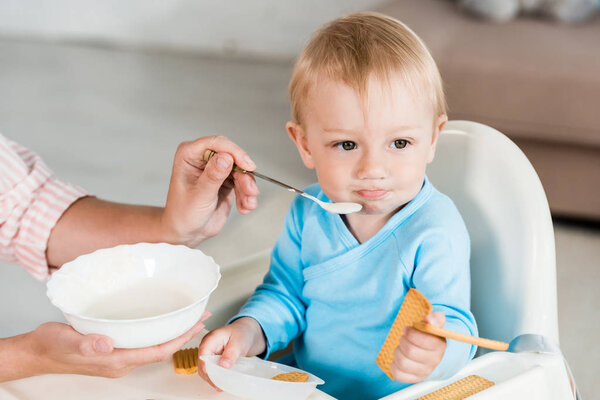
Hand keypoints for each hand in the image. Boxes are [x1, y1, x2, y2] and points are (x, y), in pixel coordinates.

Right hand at [17, 311, 209, 379]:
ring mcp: (117, 358)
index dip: (180, 338)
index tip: (197, 324)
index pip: (157, 351)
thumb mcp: (67, 340)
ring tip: (186, 318)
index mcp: (116, 360)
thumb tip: (106, 343)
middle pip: (160, 350)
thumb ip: (87, 343)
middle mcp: (121, 362)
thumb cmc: (50, 345)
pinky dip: (155, 334)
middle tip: (200, 317)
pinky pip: (141, 344)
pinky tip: (158, 322)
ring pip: (152, 347)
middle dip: (182, 335)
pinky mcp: (112, 352)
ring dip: (170, 334)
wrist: (36, 353)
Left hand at [162, 135, 259, 246]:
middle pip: (233, 157)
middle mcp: (204, 159)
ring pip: (241, 171)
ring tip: (247, 204)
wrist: (187, 233)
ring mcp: (217, 169)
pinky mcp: (226, 181)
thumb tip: (226, 158)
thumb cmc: (183, 214)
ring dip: (248, 188)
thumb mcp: (199, 196)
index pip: (216, 143)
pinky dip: (247, 195)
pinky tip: (244, 207)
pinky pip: (243, 183)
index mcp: (189, 155)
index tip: (247, 166)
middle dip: (244, 176)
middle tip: (250, 191)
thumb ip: (213, 176)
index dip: (234, 152)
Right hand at [198, 317, 265, 390]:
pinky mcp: (211, 360)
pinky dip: (214, 377)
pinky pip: (210, 371)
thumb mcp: (239, 342)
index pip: (203, 352)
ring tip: (220, 386)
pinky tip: (221, 382)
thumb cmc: (241, 334)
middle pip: (202, 363)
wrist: (245, 333)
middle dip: (209, 375)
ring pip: (204, 369)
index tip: (211, 374)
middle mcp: (207, 346)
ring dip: (211, 378)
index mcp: (211, 338)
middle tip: (218, 385)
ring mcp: (208, 354)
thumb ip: (231, 353)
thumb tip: (223, 365)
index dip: (205, 364)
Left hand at [391, 312, 445, 382]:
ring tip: (401, 347)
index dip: (411, 333)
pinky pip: (398, 374)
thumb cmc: (430, 336)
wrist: (433, 352)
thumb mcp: (434, 324)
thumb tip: (429, 320)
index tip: (407, 329)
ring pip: (403, 363)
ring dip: (397, 352)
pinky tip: (399, 357)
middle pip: (410, 351)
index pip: (422, 340)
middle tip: (403, 338)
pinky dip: (394, 365)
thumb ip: (435, 318)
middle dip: (403, 341)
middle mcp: (433, 361)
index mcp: (438, 346)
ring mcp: (424, 372)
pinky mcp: (415, 378)